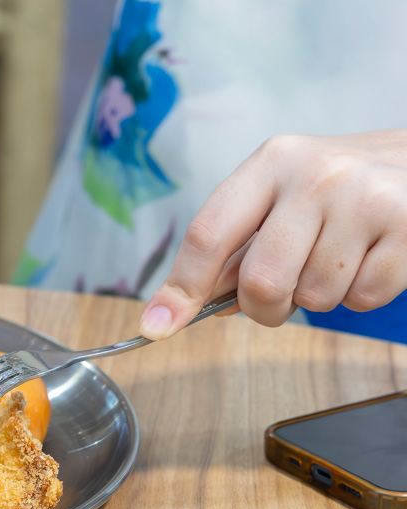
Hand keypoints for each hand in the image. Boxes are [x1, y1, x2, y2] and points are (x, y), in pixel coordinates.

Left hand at [138, 130, 406, 338]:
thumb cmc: (338, 190)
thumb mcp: (281, 198)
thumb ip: (235, 248)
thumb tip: (181, 306)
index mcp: (270, 163)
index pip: (209, 234)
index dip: (180, 289)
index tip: (156, 327)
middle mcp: (316, 175)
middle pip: (260, 282)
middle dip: (264, 307)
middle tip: (282, 292)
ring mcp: (366, 199)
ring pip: (314, 298)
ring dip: (319, 297)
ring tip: (339, 257)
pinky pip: (363, 299)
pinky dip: (361, 294)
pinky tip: (371, 256)